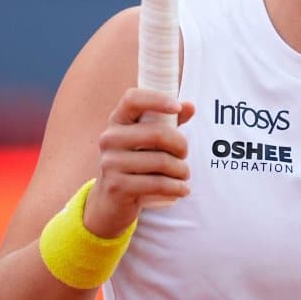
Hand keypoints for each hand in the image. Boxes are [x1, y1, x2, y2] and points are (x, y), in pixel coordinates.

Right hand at [83, 89, 195, 237]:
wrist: (110, 201)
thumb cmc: (136, 162)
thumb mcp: (149, 141)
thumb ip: (169, 122)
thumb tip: (190, 106)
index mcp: (117, 121)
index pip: (132, 98)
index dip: (157, 99)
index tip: (177, 108)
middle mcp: (109, 138)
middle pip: (156, 133)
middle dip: (180, 145)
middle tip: (184, 154)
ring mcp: (110, 162)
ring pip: (161, 161)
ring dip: (181, 169)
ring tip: (184, 174)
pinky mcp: (117, 186)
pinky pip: (157, 183)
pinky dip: (176, 187)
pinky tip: (183, 189)